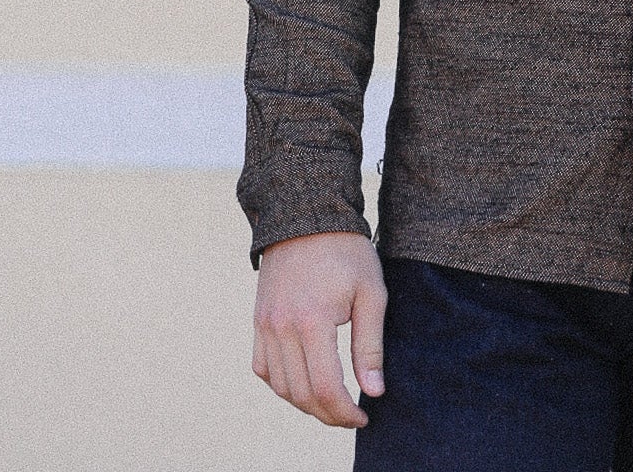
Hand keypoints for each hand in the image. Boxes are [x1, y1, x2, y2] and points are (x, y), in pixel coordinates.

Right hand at [252, 231, 386, 427]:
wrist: (308, 215)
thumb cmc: (346, 251)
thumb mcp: (371, 293)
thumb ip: (370, 346)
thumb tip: (373, 392)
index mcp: (313, 321)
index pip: (326, 388)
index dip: (345, 413)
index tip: (364, 417)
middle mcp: (282, 328)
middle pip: (302, 394)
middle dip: (328, 414)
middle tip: (351, 415)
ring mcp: (266, 325)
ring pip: (280, 387)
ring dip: (305, 403)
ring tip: (332, 401)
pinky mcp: (259, 320)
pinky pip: (263, 368)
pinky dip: (282, 384)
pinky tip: (303, 381)